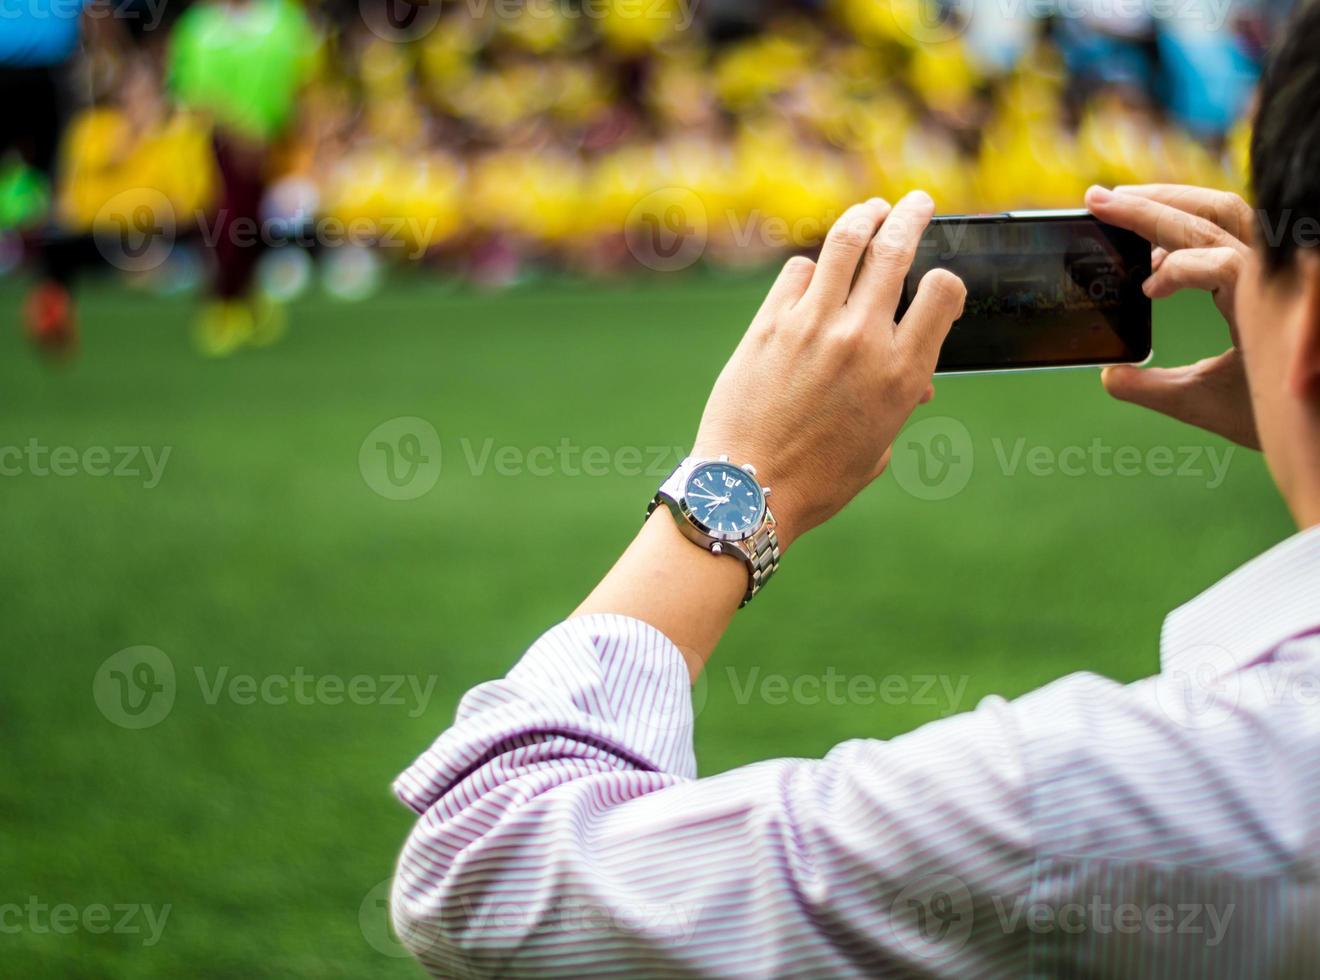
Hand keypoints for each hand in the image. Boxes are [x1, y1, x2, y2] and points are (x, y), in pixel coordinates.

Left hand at [691, 192, 964, 547]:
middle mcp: (861, 341)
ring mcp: (812, 326)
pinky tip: (815, 272)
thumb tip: (916, 380)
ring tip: (872, 209)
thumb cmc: (819, 480)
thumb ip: (899, 402)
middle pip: (896, 249)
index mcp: (901, 374)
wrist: (749, 492)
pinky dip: (811, 269)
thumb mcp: (878, 446)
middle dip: (912, 215)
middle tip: (916, 202)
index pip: (943, 291)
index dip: (945, 280)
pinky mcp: (768, 325)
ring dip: (864, 216)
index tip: (936, 281)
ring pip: (845, 242)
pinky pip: (797, 273)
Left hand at [1085, 184, 1260, 448]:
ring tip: (1104, 206)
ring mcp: (1275, 279)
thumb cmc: (1275, 422)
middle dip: (1154, 198)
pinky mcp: (1274, 296)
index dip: (1168, 221)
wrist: (1311, 445)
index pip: (1212, 233)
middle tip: (1098, 197)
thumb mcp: (1197, 397)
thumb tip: (1110, 376)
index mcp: (1255, 288)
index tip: (1122, 226)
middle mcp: (1269, 273)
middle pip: (1214, 209)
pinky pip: (1221, 263)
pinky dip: (1181, 268)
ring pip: (1214, 219)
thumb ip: (1151, 385)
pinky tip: (1150, 285)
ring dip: (1154, 210)